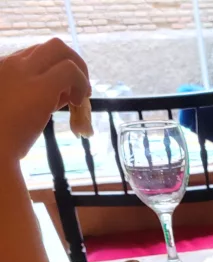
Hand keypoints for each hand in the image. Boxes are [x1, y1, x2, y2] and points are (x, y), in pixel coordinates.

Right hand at [0, 39, 89, 162]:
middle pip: (50, 47)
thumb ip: (38, 100)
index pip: (35, 57)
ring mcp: (24, 72)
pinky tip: (79, 104)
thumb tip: (65, 96)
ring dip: (79, 71)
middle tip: (80, 92)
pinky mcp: (40, 87)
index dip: (54, 73)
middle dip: (71, 64)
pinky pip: (71, 70)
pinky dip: (82, 83)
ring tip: (82, 98)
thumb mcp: (17, 113)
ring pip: (60, 49)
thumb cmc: (2, 141)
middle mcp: (10, 64)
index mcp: (2, 69)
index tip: (63, 96)